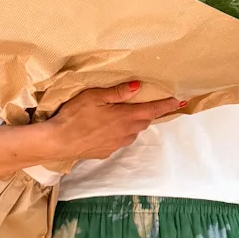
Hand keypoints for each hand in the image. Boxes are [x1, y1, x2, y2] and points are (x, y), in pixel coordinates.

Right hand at [41, 82, 181, 162]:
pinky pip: (120, 140)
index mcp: (125, 117)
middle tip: (147, 104)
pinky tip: (106, 129)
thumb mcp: (95, 96)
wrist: (58, 142)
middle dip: (148, 113)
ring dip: (133, 123)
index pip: (153, 110)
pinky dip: (120, 133)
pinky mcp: (106, 152)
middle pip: (144, 121)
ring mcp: (116, 144)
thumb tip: (139, 86)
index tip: (179, 102)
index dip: (166, 106)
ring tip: (123, 115)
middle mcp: (126, 132)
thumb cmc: (75, 115)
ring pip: (132, 132)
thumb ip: (118, 92)